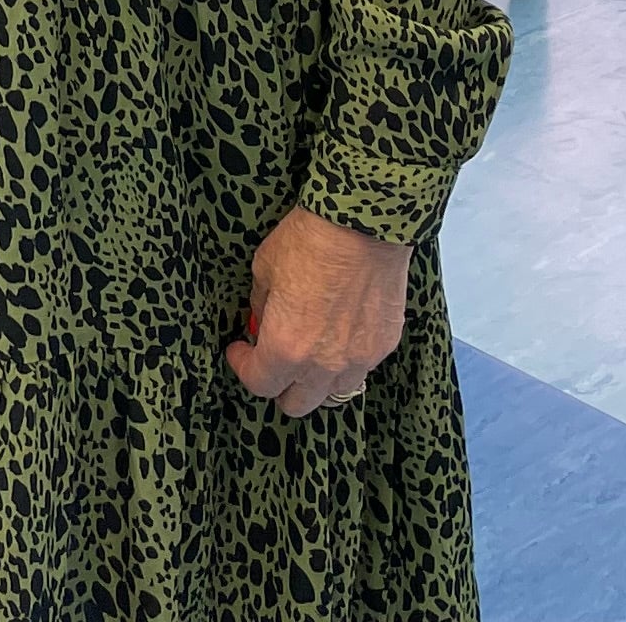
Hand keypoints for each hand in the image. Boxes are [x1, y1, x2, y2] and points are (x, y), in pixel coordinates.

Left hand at [225, 207, 408, 416]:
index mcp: (286, 348)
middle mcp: (323, 364)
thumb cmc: (311, 240)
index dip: (243, 366)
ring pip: (333, 393)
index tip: (240, 350)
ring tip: (309, 353)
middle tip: (272, 361)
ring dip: (316, 380)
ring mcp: (359, 358)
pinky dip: (347, 360)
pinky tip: (340, 334)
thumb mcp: (265, 268)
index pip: (259, 383)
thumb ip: (261, 305)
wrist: (364, 222)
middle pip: (297, 404)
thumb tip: (262, 319)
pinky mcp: (385, 344)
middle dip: (279, 385)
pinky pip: (361, 368)